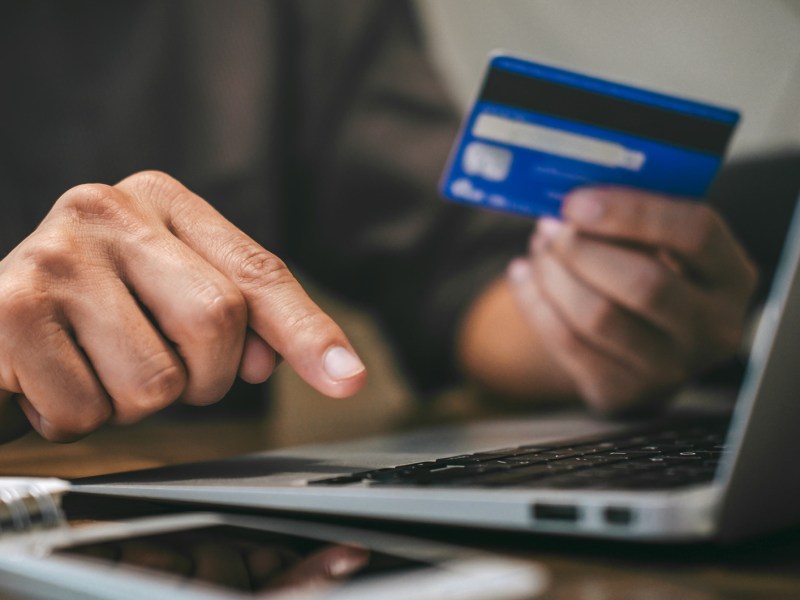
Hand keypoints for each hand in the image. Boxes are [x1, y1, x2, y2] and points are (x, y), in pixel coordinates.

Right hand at [0, 171, 366, 440]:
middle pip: (217, 321)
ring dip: (134, 404)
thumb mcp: (168, 287)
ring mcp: (53, 256)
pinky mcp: (6, 311)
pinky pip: (87, 411)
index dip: (305, 331)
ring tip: (97, 367)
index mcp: (159, 199)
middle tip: (167, 370)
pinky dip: (78, 418)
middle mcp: (105, 209)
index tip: (347, 378)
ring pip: (155, 382)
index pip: (257, 273)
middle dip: (204, 377)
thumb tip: (268, 361)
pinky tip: (53, 379)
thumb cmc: (92, 303)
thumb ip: (238, 316)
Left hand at [508, 187, 756, 412]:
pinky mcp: (623, 392)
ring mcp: (670, 369)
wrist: (638, 344)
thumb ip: (630, 220)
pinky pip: (567, 342)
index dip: (632, 212)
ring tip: (539, 249)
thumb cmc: (646, 272)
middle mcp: (713, 328)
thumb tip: (572, 202)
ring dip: (554, 275)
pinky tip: (523, 276)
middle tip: (550, 227)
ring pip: (598, 317)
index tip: (577, 201)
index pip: (696, 234)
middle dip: (582, 249)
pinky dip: (535, 302)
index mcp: (731, 276)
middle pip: (644, 284)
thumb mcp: (659, 244)